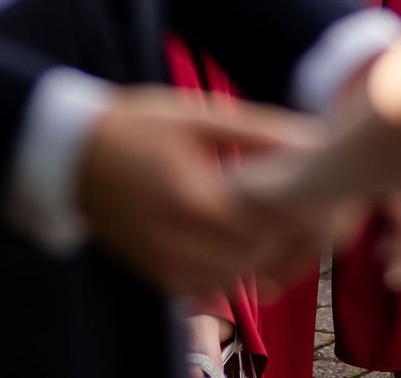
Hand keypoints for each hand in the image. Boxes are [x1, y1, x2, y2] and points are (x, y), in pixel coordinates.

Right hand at [75, 88, 346, 293]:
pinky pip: (211, 285)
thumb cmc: (137, 125)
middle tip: (316, 209)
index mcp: (195, 199)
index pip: (271, 221)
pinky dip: (235, 268)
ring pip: (239, 277)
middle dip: (292, 235)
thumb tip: (312, 140)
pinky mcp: (156, 276)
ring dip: (267, 256)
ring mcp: (165, 267)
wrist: (71, 154)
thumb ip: (259, 132)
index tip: (329, 193)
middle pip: (260, 254)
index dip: (306, 211)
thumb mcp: (200, 116)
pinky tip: (246, 240)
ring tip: (285, 223)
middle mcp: (179, 243)